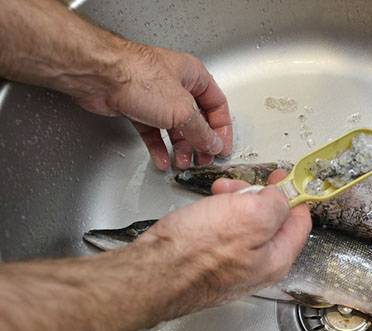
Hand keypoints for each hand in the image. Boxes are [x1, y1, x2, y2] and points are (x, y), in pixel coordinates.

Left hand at [76, 44, 232, 169]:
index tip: (221, 148)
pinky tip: (161, 160)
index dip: (222, 129)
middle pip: (196, 119)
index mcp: (194, 76)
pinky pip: (153, 132)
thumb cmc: (138, 77)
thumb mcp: (182, 110)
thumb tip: (214, 144)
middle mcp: (176, 85)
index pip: (217, 105)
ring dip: (179, 148)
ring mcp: (155, 97)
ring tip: (181, 163)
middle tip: (202, 159)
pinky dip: (158, 147)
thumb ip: (201, 131)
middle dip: (200, 142)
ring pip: (174, 127)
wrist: (99, 76)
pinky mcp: (136, 108)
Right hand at [136, 169, 310, 314]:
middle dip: (257, 196)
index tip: (281, 177)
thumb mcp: (251, 216)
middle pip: (271, 221)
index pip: (300, 222)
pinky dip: (218, 215)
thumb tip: (283, 197)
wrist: (152, 273)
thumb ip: (277, 205)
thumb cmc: (197, 249)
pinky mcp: (211, 266)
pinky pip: (224, 234)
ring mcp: (234, 269)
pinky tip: (205, 210)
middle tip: (238, 184)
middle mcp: (259, 268)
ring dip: (234, 202)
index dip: (293, 194)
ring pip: (245, 225)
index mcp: (277, 259)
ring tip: (216, 194)